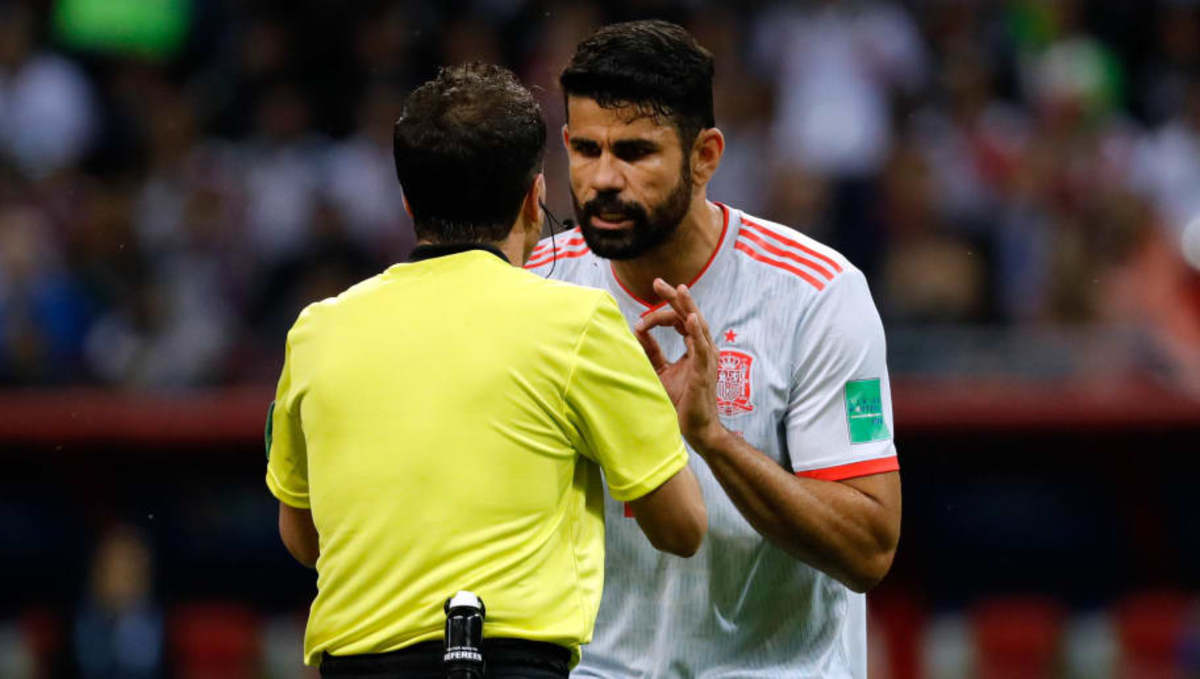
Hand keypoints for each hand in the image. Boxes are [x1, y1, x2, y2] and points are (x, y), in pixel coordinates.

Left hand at [633, 279, 725, 452]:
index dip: (660, 315)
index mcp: (694, 348)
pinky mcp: (705, 372)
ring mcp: (707, 360)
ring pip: (699, 326)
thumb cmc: (682, 402)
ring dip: (688, 307)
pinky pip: (702, 349)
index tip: (640, 322)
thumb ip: (651, 351)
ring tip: (680, 289)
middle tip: (658, 282)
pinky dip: (696, 332)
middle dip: (675, 298)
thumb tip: (637, 330)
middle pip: (690, 316)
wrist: (695, 429)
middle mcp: (703, 350)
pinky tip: (690, 318)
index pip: (680, 320)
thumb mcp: (660, 371)